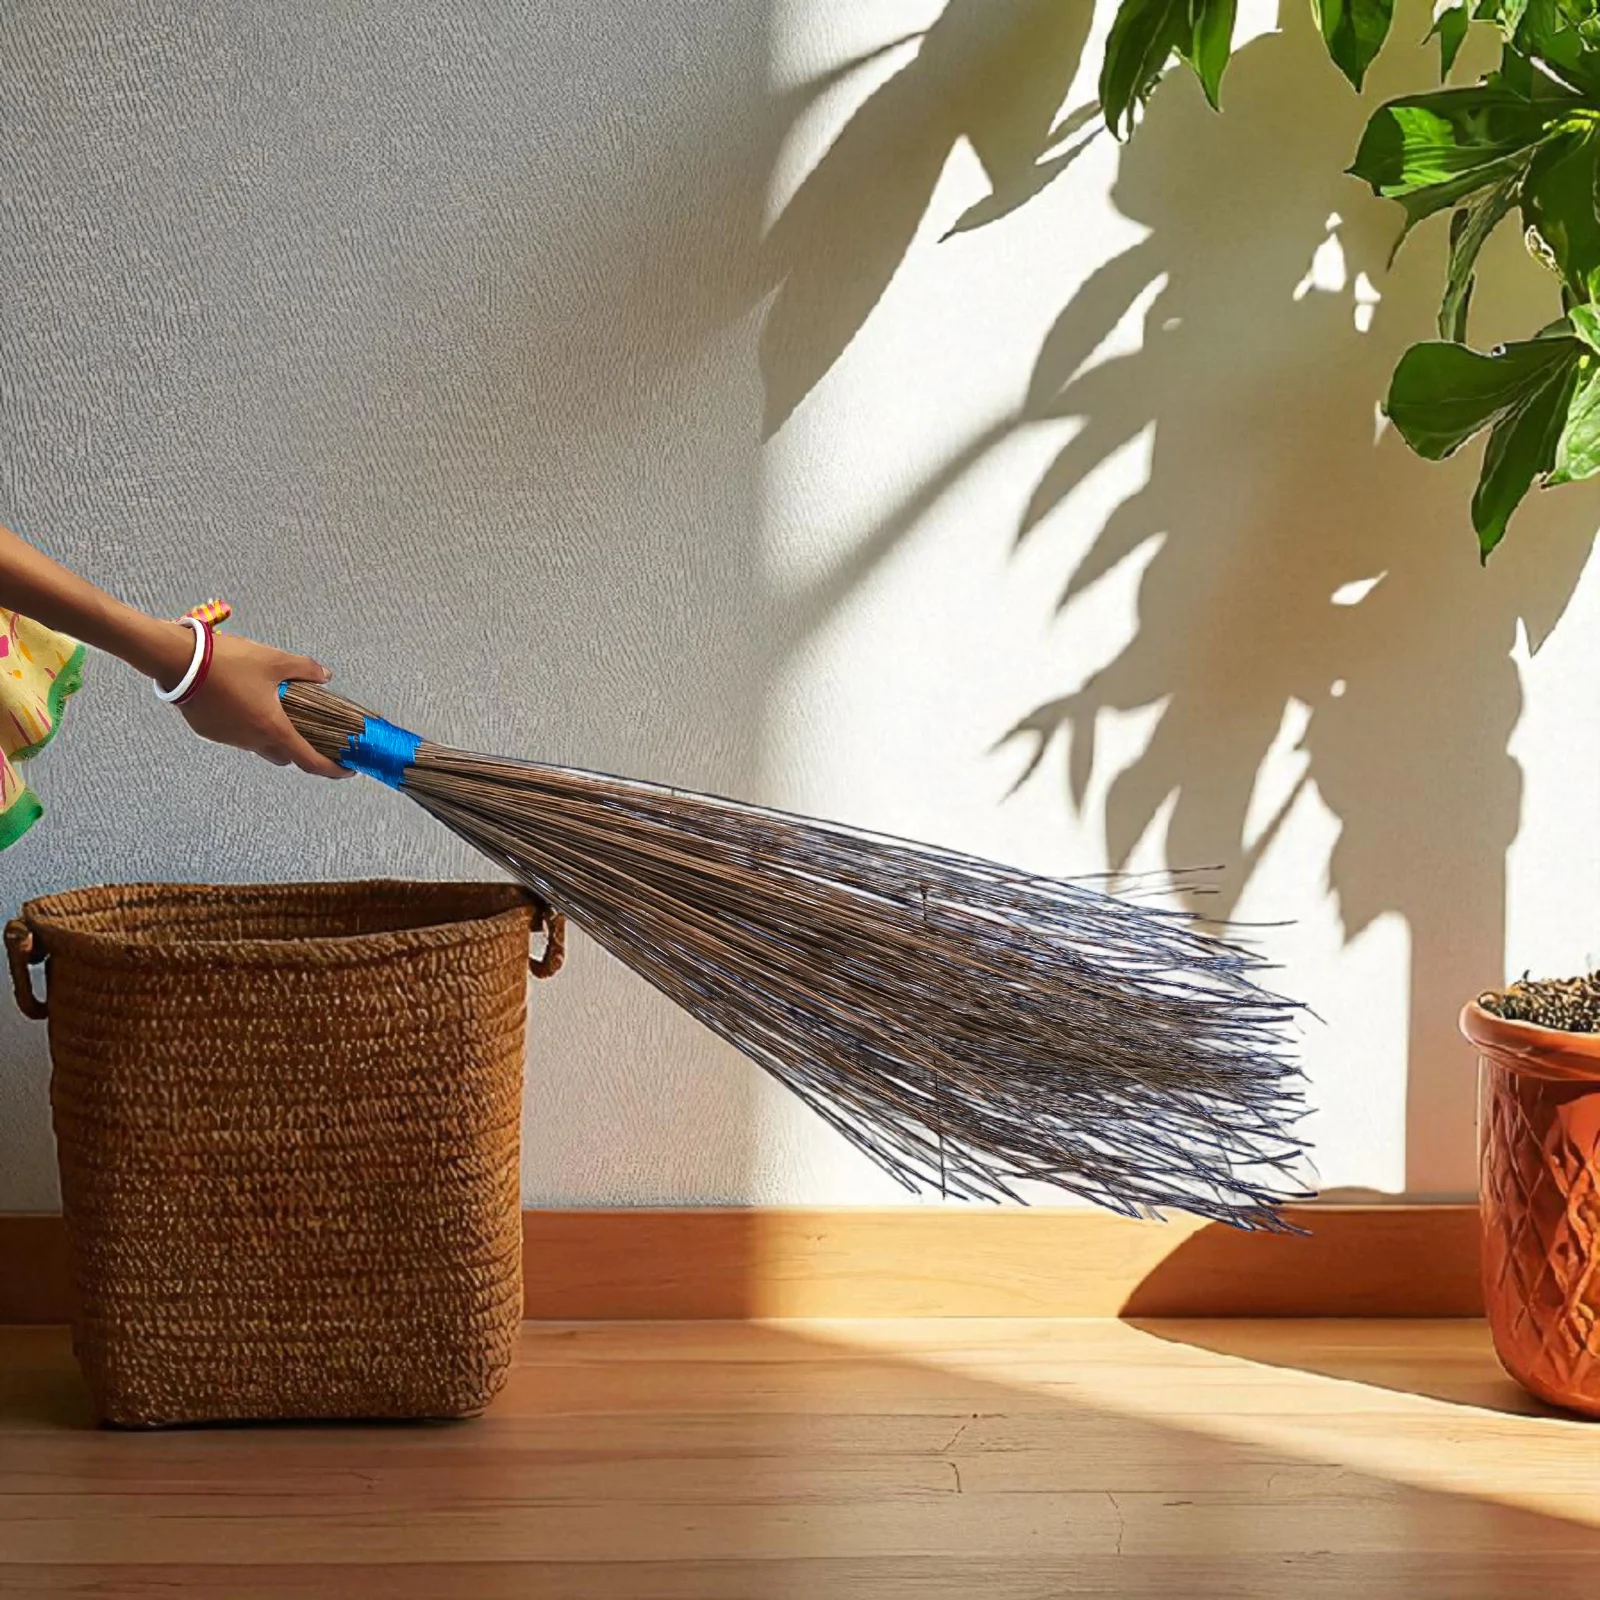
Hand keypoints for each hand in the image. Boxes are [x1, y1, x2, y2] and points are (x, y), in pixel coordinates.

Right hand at [169, 630, 351, 778]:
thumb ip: (305, 669)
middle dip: (301, 749)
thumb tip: (324, 674)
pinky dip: (247, 725)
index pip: (310, 761)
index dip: (332, 769)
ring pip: (259, 745)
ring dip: (271, 734)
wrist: (178, 661)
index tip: (346, 769)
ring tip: (276, 709)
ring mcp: (229, 739)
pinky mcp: (211, 732)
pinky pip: (237, 735)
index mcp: (273, 728)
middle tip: (311, 733)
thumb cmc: (226, 662)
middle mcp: (252, 740)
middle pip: (285, 756)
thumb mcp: (274, 660)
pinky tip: (247, 702)